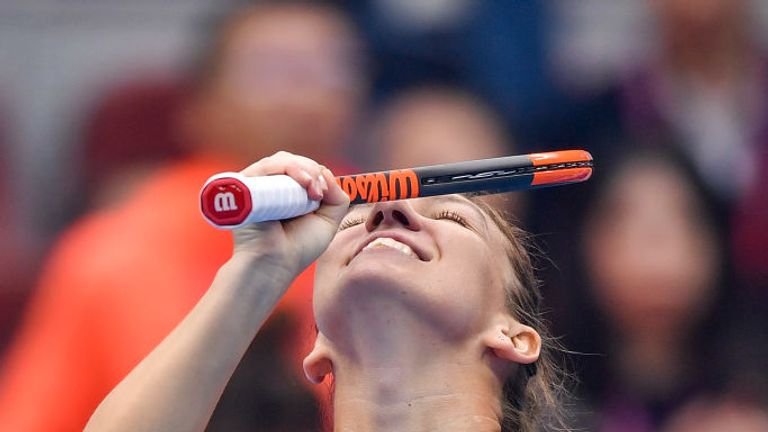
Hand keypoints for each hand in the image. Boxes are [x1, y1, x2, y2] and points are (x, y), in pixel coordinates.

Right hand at [230, 151, 349, 279]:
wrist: (274, 263)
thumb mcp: (327, 221)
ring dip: (303, 169)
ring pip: (282, 160)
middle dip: (313, 171)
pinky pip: (267, 166)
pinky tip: (302, 182)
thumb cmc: (297, 248)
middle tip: (319, 193)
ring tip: (312, 190)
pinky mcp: (245, 185)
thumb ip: (337, 198)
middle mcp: (271, 186)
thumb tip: (326, 172)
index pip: (304, 169)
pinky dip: (288, 168)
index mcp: (288, 193)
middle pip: (294, 161)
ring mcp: (258, 184)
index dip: (318, 175)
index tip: (324, 193)